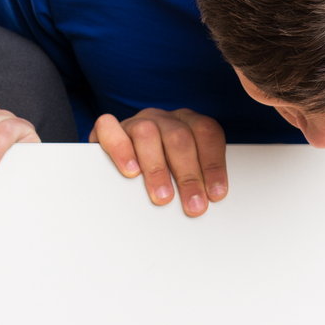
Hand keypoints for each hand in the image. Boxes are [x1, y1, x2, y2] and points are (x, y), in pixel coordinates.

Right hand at [90, 108, 227, 215]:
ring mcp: (136, 121)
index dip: (213, 163)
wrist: (122, 158)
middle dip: (188, 175)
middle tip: (193, 205)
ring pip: (146, 133)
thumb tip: (205, 203)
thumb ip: (197, 178)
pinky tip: (131, 171)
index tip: (216, 193)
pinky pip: (109, 128)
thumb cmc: (161, 169)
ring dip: (157, 168)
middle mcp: (163, 119)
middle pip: (179, 137)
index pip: (206, 133)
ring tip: (162, 196)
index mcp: (187, 122)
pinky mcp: (108, 129)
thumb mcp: (184, 172)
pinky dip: (120, 149)